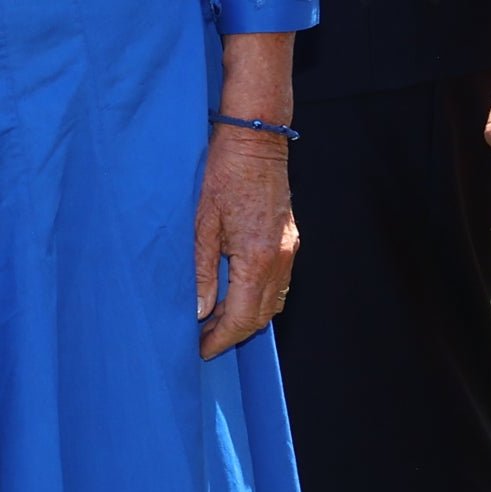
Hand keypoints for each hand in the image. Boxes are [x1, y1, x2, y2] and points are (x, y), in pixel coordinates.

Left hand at [196, 122, 298, 357]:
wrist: (255, 141)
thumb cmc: (222, 175)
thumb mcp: (200, 223)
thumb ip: (202, 270)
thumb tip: (200, 309)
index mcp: (258, 257)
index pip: (243, 315)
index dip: (222, 337)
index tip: (202, 350)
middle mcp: (281, 258)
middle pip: (262, 314)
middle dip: (234, 333)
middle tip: (203, 341)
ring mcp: (290, 249)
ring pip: (274, 302)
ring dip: (247, 317)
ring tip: (214, 324)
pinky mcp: (290, 240)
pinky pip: (278, 283)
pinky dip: (258, 298)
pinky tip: (235, 297)